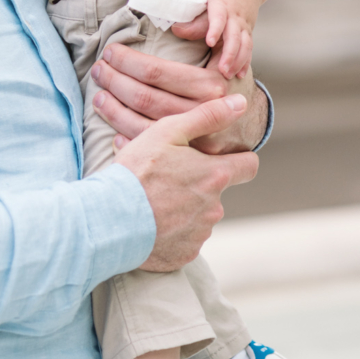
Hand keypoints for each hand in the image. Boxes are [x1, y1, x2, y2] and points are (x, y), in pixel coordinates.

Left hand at [91, 44, 267, 154]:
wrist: (249, 125)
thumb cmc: (229, 83)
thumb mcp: (223, 53)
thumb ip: (204, 33)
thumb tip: (175, 24)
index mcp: (210, 85)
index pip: (157, 71)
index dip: (128, 61)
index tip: (111, 51)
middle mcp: (201, 114)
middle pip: (145, 97)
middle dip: (115, 81)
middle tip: (99, 69)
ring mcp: (192, 142)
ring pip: (141, 125)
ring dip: (113, 110)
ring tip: (98, 94)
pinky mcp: (184, 161)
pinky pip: (148, 150)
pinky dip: (125, 138)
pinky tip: (111, 127)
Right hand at [114, 95, 257, 270]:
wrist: (109, 219)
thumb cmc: (137, 171)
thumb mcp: (168, 131)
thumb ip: (208, 116)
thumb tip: (241, 103)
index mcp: (215, 176)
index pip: (249, 166)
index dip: (239, 158)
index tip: (223, 156)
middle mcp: (214, 208)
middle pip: (218, 191)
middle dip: (201, 183)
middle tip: (169, 176)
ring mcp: (200, 234)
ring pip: (201, 215)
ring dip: (186, 206)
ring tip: (155, 198)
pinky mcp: (184, 255)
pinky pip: (186, 238)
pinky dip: (173, 230)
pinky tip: (152, 220)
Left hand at [168, 0, 260, 78]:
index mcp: (221, 3)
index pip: (219, 16)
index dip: (215, 28)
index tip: (210, 41)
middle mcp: (234, 16)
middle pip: (234, 35)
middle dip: (229, 53)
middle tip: (221, 70)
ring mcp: (243, 26)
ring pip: (244, 44)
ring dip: (237, 60)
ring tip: (228, 75)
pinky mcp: (248, 33)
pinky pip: (249, 49)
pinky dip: (245, 62)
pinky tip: (239, 75)